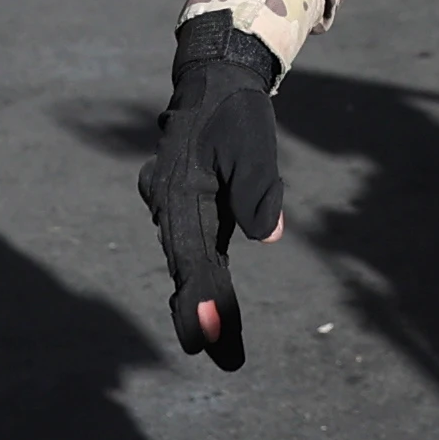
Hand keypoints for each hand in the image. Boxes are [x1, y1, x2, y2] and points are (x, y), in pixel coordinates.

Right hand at [142, 11, 288, 370]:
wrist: (213, 81)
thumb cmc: (237, 114)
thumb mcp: (254, 147)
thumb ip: (260, 191)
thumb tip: (269, 235)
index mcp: (183, 190)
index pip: (193, 254)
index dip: (203, 296)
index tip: (209, 333)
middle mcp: (169, 204)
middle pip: (187, 268)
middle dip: (201, 315)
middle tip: (219, 358)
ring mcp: (172, 207)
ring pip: (186, 264)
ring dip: (202, 305)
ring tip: (221, 350)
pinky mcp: (185, 208)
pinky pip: (191, 251)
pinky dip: (202, 282)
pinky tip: (214, 313)